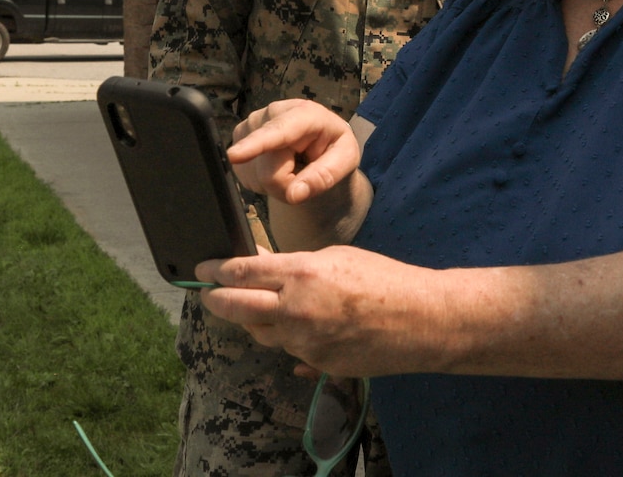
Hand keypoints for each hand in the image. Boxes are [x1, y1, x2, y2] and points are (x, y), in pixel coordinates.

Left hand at [196, 245, 448, 378]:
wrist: (421, 320)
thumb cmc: (383, 279)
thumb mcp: (334, 258)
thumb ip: (292, 264)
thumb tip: (259, 263)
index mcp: (300, 274)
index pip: (240, 272)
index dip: (214, 270)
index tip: (201, 269)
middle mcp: (295, 310)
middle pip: (235, 306)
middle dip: (215, 299)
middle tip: (208, 293)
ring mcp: (305, 342)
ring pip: (259, 332)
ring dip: (252, 319)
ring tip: (256, 307)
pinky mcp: (317, 364)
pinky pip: (288, 351)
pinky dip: (286, 337)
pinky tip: (296, 326)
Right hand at [228, 99, 359, 203]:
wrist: (317, 143)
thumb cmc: (334, 148)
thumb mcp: (345, 161)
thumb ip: (323, 177)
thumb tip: (294, 194)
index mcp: (305, 113)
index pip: (279, 132)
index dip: (255, 144)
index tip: (234, 155)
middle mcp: (272, 112)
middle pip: (267, 168)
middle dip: (284, 185)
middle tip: (303, 179)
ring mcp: (252, 123)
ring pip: (253, 173)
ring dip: (272, 183)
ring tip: (290, 168)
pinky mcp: (239, 135)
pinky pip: (242, 172)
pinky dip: (260, 179)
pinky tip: (275, 166)